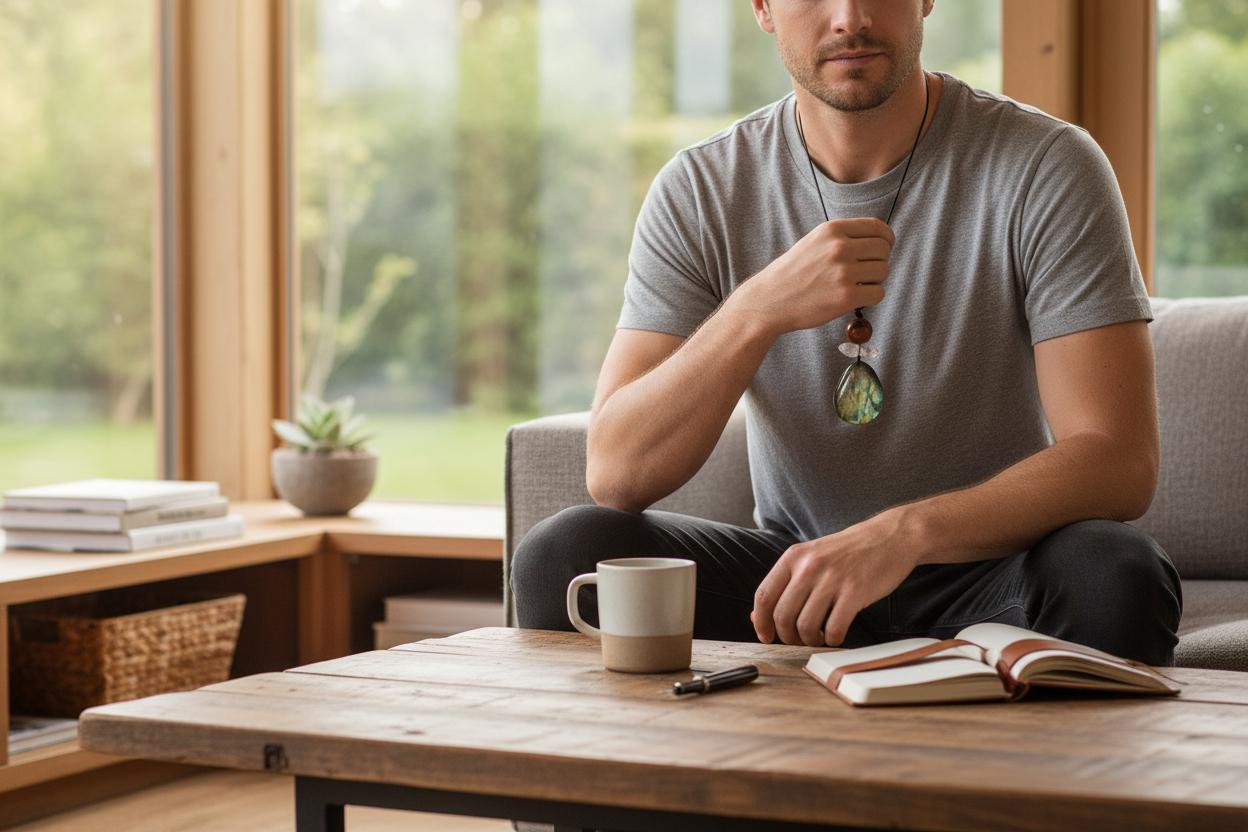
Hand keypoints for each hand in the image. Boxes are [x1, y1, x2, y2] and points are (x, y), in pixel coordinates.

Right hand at [736, 217, 893, 336]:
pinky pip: (878, 293)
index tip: (883, 248)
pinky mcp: (846, 296)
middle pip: (884, 249)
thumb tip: (879, 241)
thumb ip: (843, 237)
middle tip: (864, 272)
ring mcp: (844, 272)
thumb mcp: (814, 242)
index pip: (878, 228)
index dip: (886, 239)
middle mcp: (839, 247)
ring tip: (855, 285)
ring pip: (883, 271)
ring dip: (874, 280)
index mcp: (832, 230)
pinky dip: (870, 297)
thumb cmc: (793, 273)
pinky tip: (854, 298)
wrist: (769, 300)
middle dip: (878, 261)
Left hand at [751, 510, 919, 646]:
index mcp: (794, 556)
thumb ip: (788, 582)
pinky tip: (837, 634)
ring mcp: (832, 578)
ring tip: (818, 638)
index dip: (761, 622)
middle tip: (798, 640)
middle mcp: (809, 566)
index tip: (766, 636)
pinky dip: (833, 639)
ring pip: (806, 626)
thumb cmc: (849, 551)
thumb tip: (758, 615)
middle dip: (787, 636)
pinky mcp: (855, 592)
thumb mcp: (812, 557)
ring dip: (810, 640)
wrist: (890, 536)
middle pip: (783, 615)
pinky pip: (834, 629)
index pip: (764, 595)